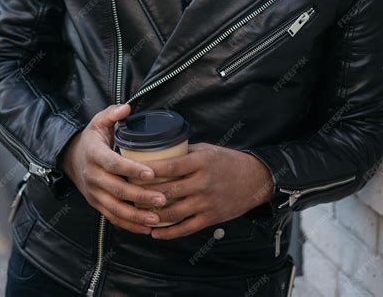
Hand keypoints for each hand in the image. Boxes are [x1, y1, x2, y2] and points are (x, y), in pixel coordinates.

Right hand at [60, 103, 167, 234]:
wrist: (71, 158)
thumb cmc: (92, 139)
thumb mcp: (98, 121)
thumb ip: (112, 114)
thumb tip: (127, 107)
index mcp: (95, 155)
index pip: (114, 164)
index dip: (132, 170)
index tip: (151, 173)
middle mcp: (93, 176)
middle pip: (117, 190)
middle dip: (140, 196)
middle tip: (162, 198)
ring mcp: (94, 193)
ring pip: (115, 208)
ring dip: (136, 215)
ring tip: (157, 217)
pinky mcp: (96, 204)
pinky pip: (113, 217)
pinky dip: (129, 225)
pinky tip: (147, 228)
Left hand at [140, 143, 273, 239]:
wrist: (254, 179)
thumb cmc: (227, 161)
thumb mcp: (206, 150)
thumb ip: (184, 153)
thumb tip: (158, 152)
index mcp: (200, 162)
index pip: (170, 166)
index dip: (150, 170)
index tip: (131, 170)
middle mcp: (202, 183)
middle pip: (168, 191)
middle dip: (145, 194)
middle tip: (128, 194)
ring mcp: (206, 202)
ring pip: (174, 212)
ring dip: (152, 215)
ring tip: (136, 214)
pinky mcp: (210, 218)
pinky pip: (186, 228)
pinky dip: (168, 233)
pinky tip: (155, 233)